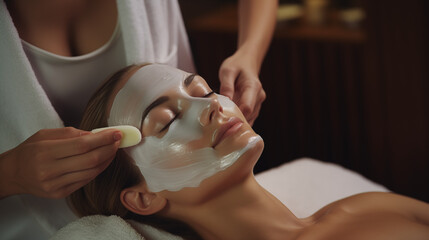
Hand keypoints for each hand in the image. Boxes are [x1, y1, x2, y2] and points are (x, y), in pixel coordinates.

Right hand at [0, 127, 121, 198]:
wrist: (13, 173)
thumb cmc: (30, 150)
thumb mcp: (46, 134)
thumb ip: (71, 133)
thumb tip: (96, 134)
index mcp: (46, 151)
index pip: (83, 145)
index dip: (103, 139)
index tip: (116, 133)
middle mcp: (50, 170)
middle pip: (90, 160)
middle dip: (109, 149)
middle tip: (118, 141)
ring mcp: (56, 185)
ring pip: (91, 172)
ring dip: (107, 160)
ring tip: (113, 150)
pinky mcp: (60, 194)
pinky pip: (85, 181)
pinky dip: (98, 170)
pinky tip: (103, 161)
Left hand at [219, 51, 265, 125]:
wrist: (246, 63)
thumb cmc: (237, 65)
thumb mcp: (227, 71)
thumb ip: (226, 86)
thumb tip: (224, 101)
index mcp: (253, 87)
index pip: (247, 108)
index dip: (235, 116)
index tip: (222, 118)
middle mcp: (258, 96)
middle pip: (247, 115)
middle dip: (233, 119)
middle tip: (219, 120)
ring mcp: (258, 103)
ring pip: (248, 119)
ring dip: (235, 120)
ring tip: (222, 118)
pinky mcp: (255, 107)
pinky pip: (248, 118)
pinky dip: (238, 120)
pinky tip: (228, 117)